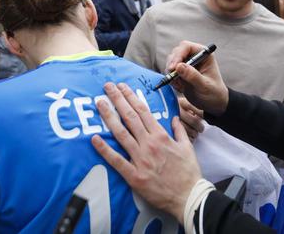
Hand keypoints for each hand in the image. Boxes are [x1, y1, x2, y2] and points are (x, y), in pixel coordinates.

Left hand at [91, 82, 200, 223]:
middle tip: (107, 87)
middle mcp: (149, 144)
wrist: (188, 196)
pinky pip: (117, 161)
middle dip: (117, 100)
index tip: (122, 87)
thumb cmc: (189, 172)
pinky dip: (105, 150)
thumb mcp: (187, 147)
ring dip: (109, 117)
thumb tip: (174, 119)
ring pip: (121, 134)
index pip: (143, 111)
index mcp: (161, 135)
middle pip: (129, 117)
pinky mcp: (134, 176)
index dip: (131, 97)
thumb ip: (179, 131)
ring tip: (99, 103)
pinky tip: (94, 139)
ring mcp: (140, 159)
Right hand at [165, 41, 228, 115]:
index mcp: (204, 54)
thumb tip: (178, 66)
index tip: (174, 67)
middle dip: (172, 64)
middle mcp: (194, 56)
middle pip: (176, 52)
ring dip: (171, 72)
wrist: (213, 104)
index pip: (186, 47)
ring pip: (171, 61)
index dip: (178, 55)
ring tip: (179, 84)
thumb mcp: (204, 86)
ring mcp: (187, 64)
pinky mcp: (181, 72)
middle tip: (172, 76)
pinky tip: (180, 87)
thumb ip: (192, 76)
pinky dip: (171, 79)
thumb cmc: (214, 93)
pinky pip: (170, 72)